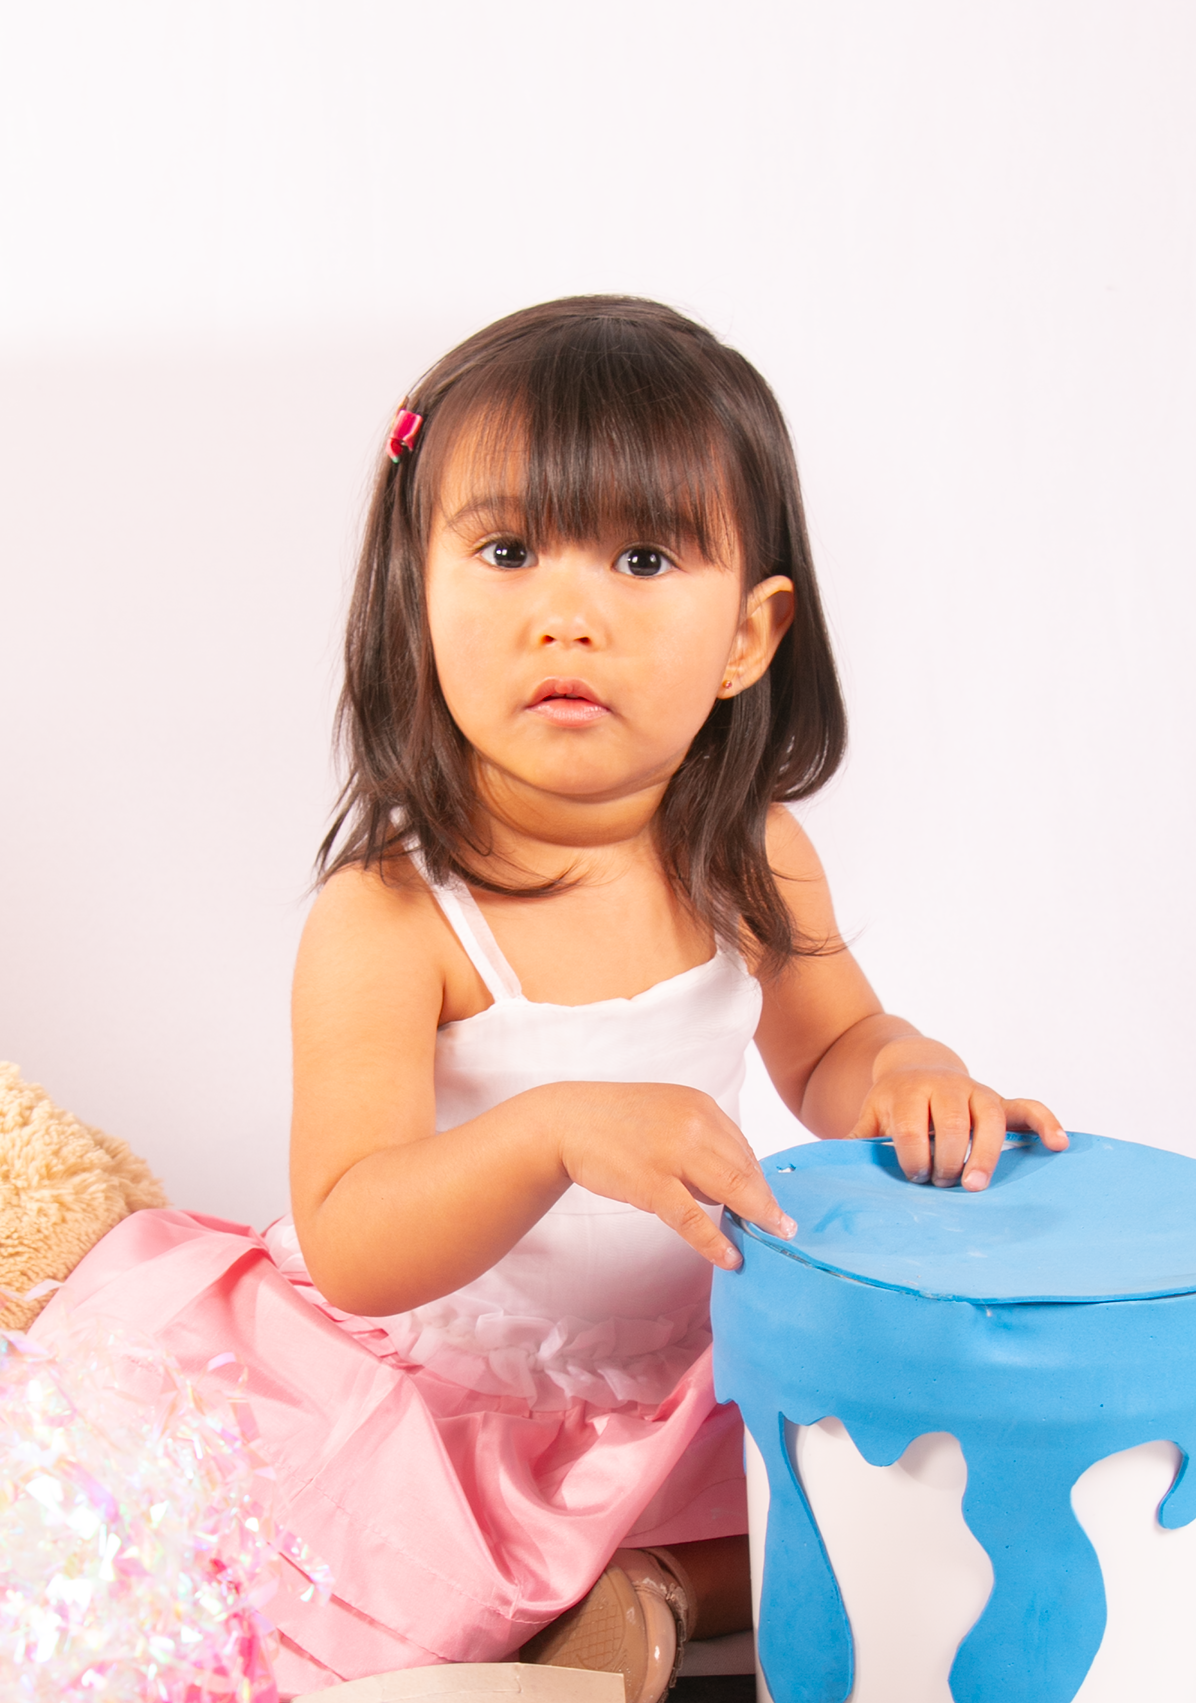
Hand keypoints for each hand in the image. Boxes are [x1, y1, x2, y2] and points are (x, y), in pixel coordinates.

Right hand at [552, 1081, 795, 1267]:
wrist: (567, 1120)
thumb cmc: (617, 1122)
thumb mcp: (668, 1115)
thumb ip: (700, 1143)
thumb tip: (729, 1187)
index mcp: (700, 1105)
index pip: (742, 1147)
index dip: (760, 1180)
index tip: (771, 1203)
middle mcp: (693, 1123)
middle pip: (744, 1168)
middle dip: (766, 1201)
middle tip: (786, 1227)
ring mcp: (672, 1152)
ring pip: (729, 1189)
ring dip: (756, 1218)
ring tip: (775, 1239)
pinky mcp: (651, 1181)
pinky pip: (692, 1217)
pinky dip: (715, 1240)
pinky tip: (730, 1257)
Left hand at [850, 1066, 1068, 1190]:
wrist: (915, 1066)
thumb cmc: (893, 1104)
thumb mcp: (871, 1115)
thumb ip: (857, 1138)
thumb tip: (833, 1166)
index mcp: (908, 1093)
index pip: (913, 1129)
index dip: (913, 1157)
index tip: (913, 1177)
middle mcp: (946, 1088)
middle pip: (952, 1127)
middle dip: (947, 1161)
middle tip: (942, 1184)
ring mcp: (976, 1093)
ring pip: (991, 1121)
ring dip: (985, 1155)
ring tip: (975, 1185)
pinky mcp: (999, 1100)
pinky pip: (1028, 1108)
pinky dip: (1046, 1124)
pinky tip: (1060, 1144)